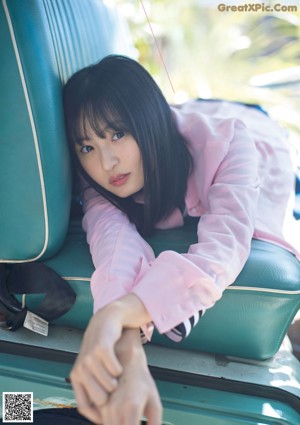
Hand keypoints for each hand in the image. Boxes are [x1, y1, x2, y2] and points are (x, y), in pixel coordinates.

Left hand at [71, 295, 152, 423]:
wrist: (105, 321)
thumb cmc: (101, 348)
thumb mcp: (92, 367)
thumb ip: (94, 387)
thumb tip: (102, 416)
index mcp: (76, 377)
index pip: (84, 406)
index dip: (98, 415)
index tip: (110, 415)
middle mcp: (80, 369)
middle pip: (100, 399)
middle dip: (111, 396)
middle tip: (118, 388)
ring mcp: (89, 358)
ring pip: (109, 385)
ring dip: (117, 382)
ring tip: (117, 374)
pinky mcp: (100, 349)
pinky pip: (115, 370)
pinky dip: (120, 369)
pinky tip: (118, 364)